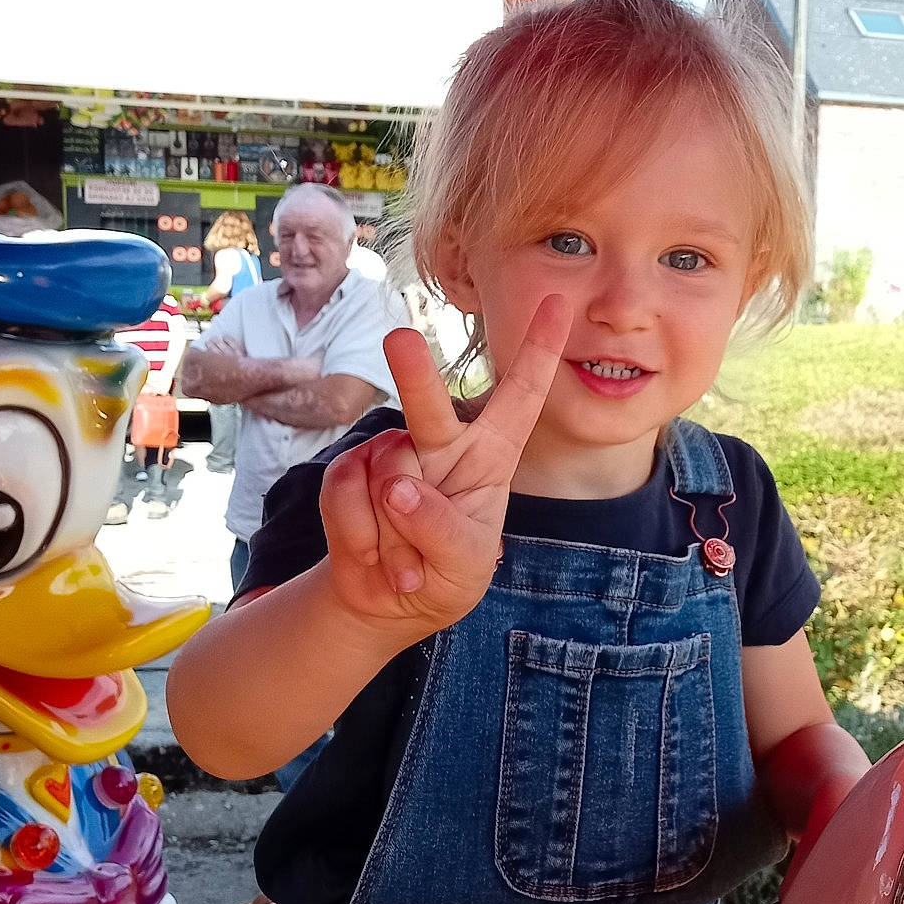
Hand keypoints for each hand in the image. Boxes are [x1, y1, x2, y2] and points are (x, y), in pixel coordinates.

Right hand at [318, 300, 569, 638]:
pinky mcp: (347, 472)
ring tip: (405, 557)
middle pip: (430, 406)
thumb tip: (398, 488)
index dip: (538, 350)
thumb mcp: (464, 563)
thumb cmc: (446, 572)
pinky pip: (345, 493)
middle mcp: (440, 444)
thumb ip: (440, 529)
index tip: (558, 301)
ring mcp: (390, 456)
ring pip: (387, 472)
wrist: (386, 602)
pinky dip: (361, 538)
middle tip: (401, 338)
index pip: (519, 397)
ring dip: (394, 534)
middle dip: (415, 374)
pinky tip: (373, 556)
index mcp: (490, 455)